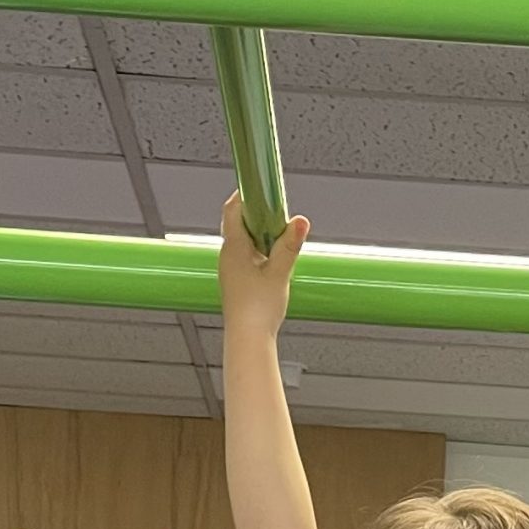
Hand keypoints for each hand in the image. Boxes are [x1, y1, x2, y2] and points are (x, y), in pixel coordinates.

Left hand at [219, 195, 308, 338]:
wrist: (248, 341)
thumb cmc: (257, 311)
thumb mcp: (280, 273)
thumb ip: (290, 245)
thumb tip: (300, 221)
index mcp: (234, 248)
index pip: (233, 209)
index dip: (245, 194)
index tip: (260, 187)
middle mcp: (227, 256)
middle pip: (239, 223)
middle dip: (259, 215)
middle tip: (278, 214)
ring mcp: (230, 270)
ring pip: (244, 242)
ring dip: (261, 236)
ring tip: (280, 240)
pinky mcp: (236, 283)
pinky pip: (246, 258)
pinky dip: (259, 253)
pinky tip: (273, 262)